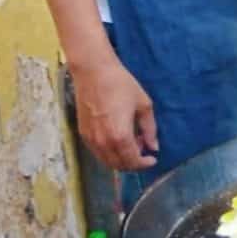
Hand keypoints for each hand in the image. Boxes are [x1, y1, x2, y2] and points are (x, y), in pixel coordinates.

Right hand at [71, 56, 158, 170]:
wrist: (93, 72)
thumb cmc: (121, 85)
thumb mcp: (143, 105)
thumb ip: (150, 129)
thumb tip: (154, 148)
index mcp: (120, 136)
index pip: (132, 161)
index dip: (144, 164)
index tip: (152, 159)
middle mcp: (103, 143)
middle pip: (119, 165)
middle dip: (133, 163)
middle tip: (144, 149)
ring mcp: (91, 140)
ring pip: (107, 161)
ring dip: (121, 159)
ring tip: (133, 142)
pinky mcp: (83, 134)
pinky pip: (98, 153)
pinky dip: (110, 153)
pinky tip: (118, 139)